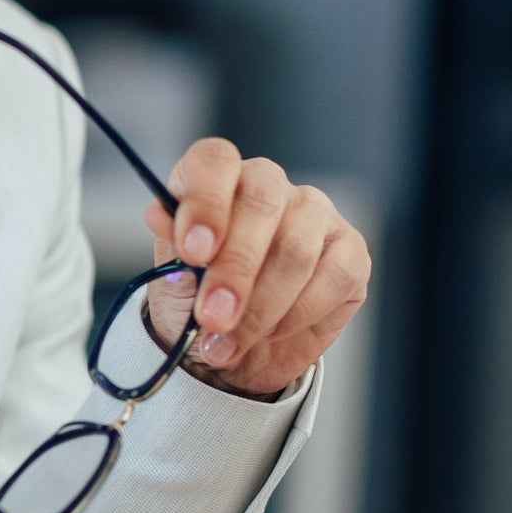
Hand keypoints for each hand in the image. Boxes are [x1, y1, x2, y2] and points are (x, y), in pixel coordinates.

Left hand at [143, 143, 369, 399]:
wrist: (235, 352)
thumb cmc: (199, 303)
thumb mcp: (171, 279)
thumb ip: (170, 245)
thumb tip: (161, 214)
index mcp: (218, 180)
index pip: (215, 160)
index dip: (205, 201)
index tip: (193, 251)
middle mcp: (269, 186)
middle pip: (261, 204)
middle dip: (234, 268)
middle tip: (213, 317)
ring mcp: (315, 215)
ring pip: (296, 249)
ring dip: (260, 306)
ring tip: (229, 342)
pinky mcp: (350, 253)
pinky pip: (334, 278)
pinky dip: (298, 314)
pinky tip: (272, 333)